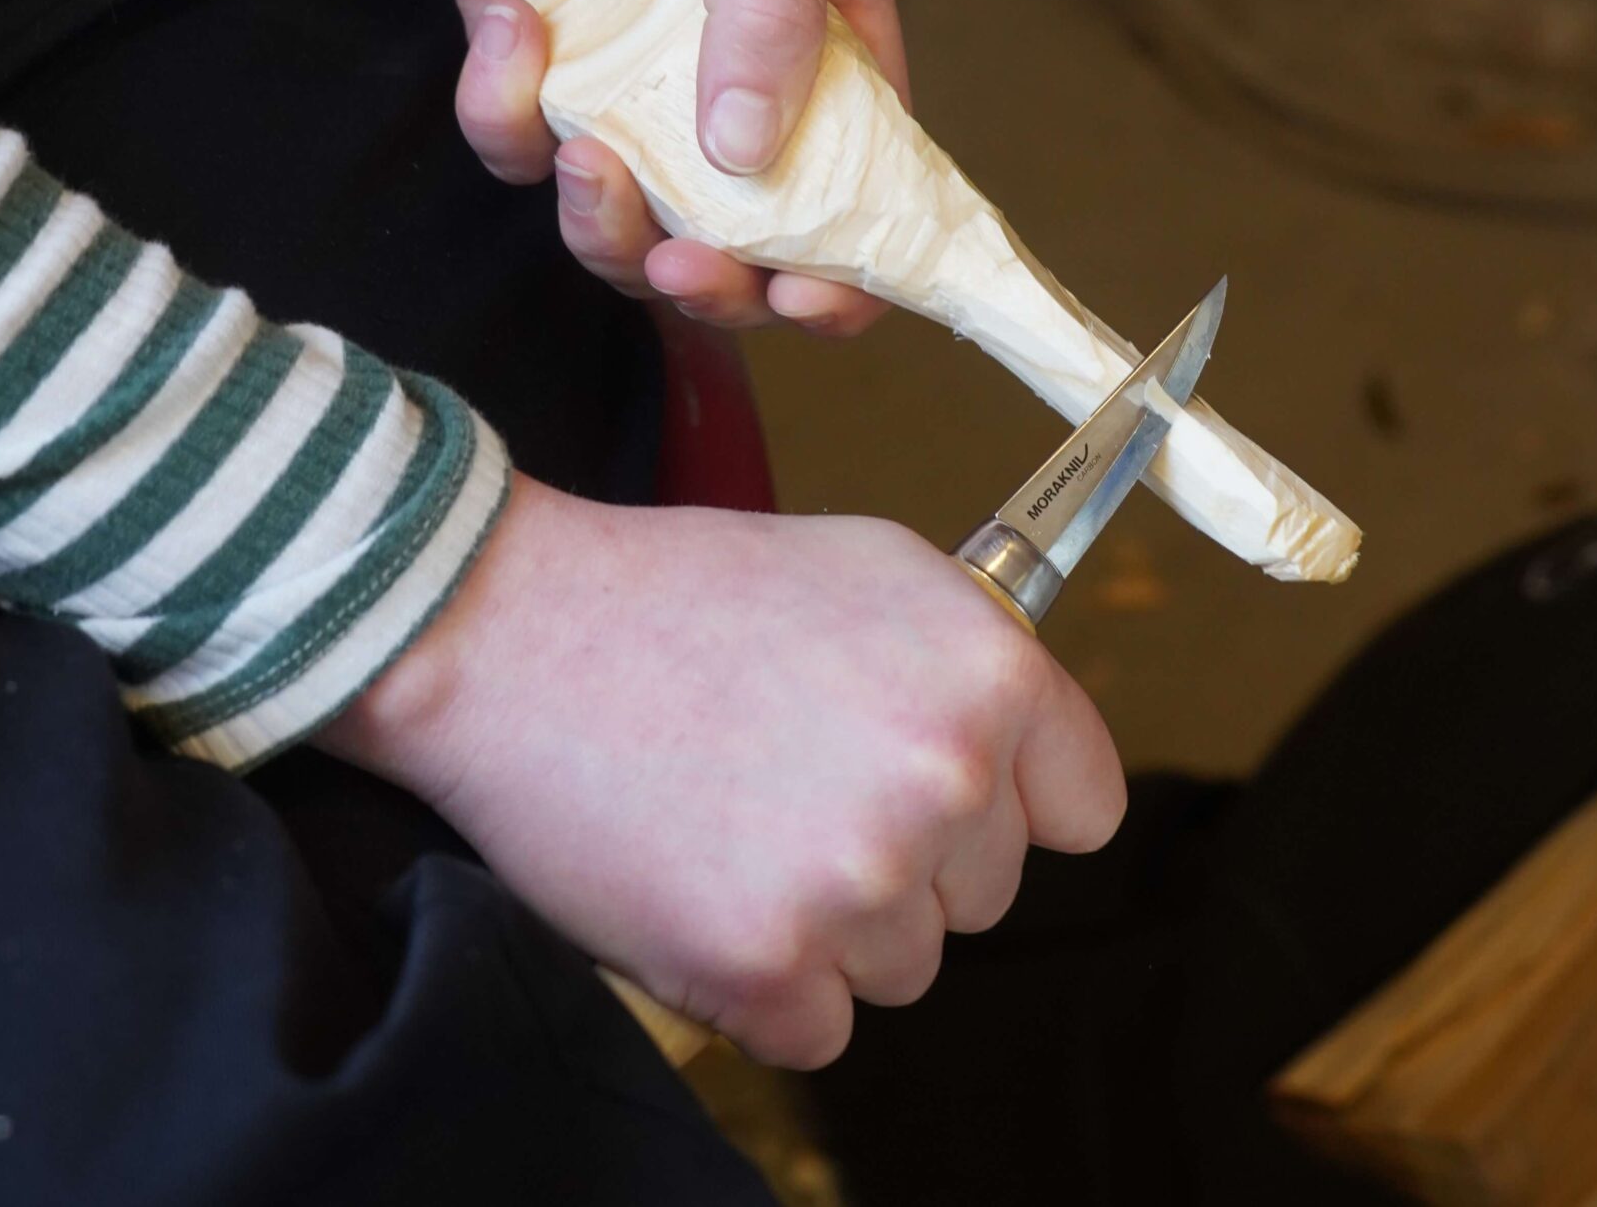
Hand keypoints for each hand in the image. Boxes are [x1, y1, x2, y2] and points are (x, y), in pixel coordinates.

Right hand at [319, 475, 1125, 1067]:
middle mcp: (946, 779)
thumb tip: (1033, 744)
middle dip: (904, 854)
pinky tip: (702, 879)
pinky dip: (760, 981)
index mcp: (990, 673)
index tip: (942, 785)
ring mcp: (857, 883)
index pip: (1084, 807)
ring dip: (830, 921)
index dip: (1009, 799)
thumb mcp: (870, 569)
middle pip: (982, 895)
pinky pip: (815, 1028)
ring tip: (736, 815)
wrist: (512, 632)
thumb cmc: (685, 592)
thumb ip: (974, 659)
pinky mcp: (763, 970)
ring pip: (901, 967)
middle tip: (791, 773)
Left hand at [426, 0, 906, 336]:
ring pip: (627, 224)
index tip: (808, 301)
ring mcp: (632, 90)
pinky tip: (511, 30)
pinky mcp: (539, 79)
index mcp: (825, 44)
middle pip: (743, 245)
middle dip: (711, 278)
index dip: (849, 270)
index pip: (863, 190)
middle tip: (674, 261)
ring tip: (583, 154)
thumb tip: (751, 158)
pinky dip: (507, 118)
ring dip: (603, 223)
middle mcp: (734, 85)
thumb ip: (769, 8)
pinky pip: (522, 152)